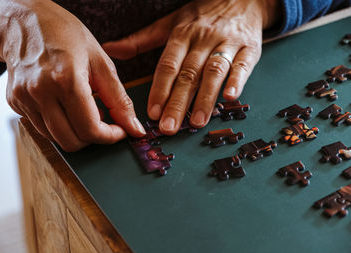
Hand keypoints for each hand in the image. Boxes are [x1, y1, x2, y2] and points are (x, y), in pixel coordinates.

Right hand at [0, 0, 145, 150]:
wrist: (25, 22)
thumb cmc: (65, 35)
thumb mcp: (101, 62)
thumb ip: (119, 99)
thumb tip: (134, 128)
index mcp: (66, 79)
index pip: (90, 129)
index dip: (109, 137)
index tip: (119, 131)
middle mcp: (41, 91)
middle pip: (71, 141)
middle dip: (92, 138)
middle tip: (102, 123)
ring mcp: (24, 98)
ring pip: (55, 139)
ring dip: (74, 132)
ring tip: (82, 109)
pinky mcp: (15, 102)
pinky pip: (40, 128)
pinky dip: (58, 125)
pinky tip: (64, 105)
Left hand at [103, 0, 279, 134]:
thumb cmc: (202, 15)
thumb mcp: (170, 23)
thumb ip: (141, 39)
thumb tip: (110, 49)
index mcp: (182, 34)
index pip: (168, 65)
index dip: (160, 90)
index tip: (152, 113)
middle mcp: (203, 39)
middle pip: (189, 74)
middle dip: (177, 103)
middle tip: (169, 128)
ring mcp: (227, 43)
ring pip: (214, 72)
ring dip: (205, 98)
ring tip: (195, 122)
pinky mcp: (250, 48)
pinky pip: (243, 65)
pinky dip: (238, 81)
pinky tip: (231, 98)